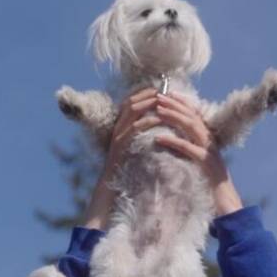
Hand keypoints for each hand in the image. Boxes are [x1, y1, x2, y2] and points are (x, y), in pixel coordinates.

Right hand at [83, 88, 161, 228]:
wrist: (112, 188)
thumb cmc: (128, 170)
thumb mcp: (135, 148)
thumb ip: (142, 136)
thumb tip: (158, 125)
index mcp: (120, 126)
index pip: (130, 101)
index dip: (145, 93)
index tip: (160, 88)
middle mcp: (117, 128)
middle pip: (131, 102)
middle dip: (148, 94)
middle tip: (164, 90)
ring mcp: (117, 135)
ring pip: (131, 111)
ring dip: (148, 103)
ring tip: (163, 100)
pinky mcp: (120, 144)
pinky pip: (133, 128)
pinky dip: (146, 121)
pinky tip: (157, 118)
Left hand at [153, 93, 243, 216]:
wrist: (227, 205)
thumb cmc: (209, 186)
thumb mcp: (199, 164)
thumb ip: (190, 151)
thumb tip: (172, 141)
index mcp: (208, 139)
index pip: (194, 114)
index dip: (180, 103)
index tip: (165, 94)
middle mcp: (210, 141)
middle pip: (192, 116)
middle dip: (174, 104)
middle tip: (158, 96)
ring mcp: (209, 151)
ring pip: (191, 126)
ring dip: (173, 116)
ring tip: (158, 110)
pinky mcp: (206, 163)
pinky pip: (188, 149)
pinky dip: (173, 142)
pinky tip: (158, 139)